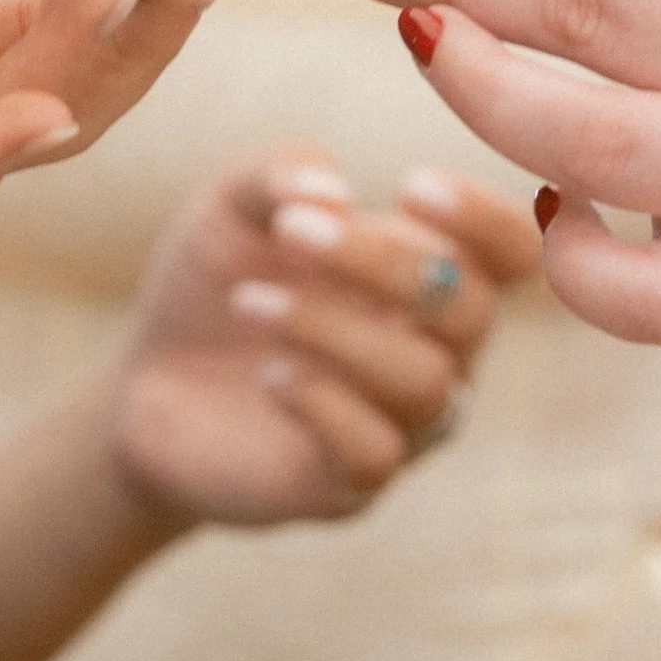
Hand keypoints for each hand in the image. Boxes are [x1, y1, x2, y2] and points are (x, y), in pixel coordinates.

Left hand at [109, 152, 538, 528]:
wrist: (148, 386)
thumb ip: (283, 174)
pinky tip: (266, 375)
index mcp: (432, 278)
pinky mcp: (352, 486)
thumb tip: (334, 192)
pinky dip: (321, 403)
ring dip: (332, 329)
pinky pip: (376, 452)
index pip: (512, 253)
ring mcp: (404, 427)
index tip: (409, 185)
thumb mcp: (234, 205)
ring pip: (423, 381)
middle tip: (289, 230)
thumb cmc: (217, 283)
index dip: (485, 219)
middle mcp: (440, 354)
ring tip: (246, 301)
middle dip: (380, 260)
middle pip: (468, 309)